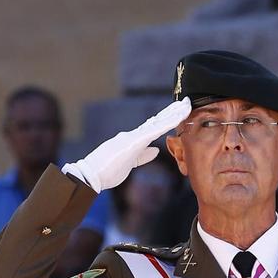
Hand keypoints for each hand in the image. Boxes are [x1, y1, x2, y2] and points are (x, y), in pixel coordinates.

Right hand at [64, 99, 190, 193]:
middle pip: (157, 120)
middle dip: (172, 111)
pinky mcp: (133, 142)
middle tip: (186, 102)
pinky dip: (166, 123)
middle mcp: (134, 134)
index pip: (154, 127)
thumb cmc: (107, 170)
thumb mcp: (130, 162)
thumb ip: (143, 156)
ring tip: (186, 106)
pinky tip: (176, 118)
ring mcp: (133, 137)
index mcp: (133, 140)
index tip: (179, 112)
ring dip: (173, 114)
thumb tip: (156, 151)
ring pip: (157, 123)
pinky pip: (153, 131)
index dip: (167, 119)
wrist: (91, 174)